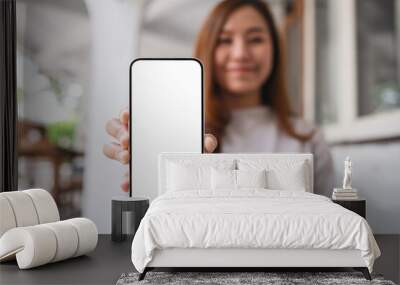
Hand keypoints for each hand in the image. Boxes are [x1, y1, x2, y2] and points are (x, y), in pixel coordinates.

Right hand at [103, 108, 218, 191]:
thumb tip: (209, 141)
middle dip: (119, 133)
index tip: (128, 116)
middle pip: (113, 127)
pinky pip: (123, 175)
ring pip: (111, 148)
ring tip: (127, 158)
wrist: (185, 168)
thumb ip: (203, 140)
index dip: (125, 113)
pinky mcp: (132, 172)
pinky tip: (129, 182)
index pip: (128, 113)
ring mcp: (131, 153)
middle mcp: (135, 135)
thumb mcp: (196, 141)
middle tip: (128, 141)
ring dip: (116, 153)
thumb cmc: (186, 147)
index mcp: (147, 122)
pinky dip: (125, 179)